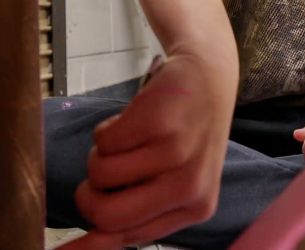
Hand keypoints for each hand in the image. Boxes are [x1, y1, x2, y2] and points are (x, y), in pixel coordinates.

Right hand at [59, 53, 236, 249]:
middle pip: (106, 214)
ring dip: (101, 155)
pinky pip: (103, 140)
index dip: (87, 247)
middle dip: (87, 196)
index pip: (130, 236)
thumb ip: (138, 212)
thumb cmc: (186, 133)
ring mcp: (175, 153)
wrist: (209, 79)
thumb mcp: (177, 178)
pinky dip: (107, 129)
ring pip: (100, 173)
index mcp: (196, 206)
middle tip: (100, 173)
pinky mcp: (158, 122)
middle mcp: (190, 185)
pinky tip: (135, 119)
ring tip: (129, 139)